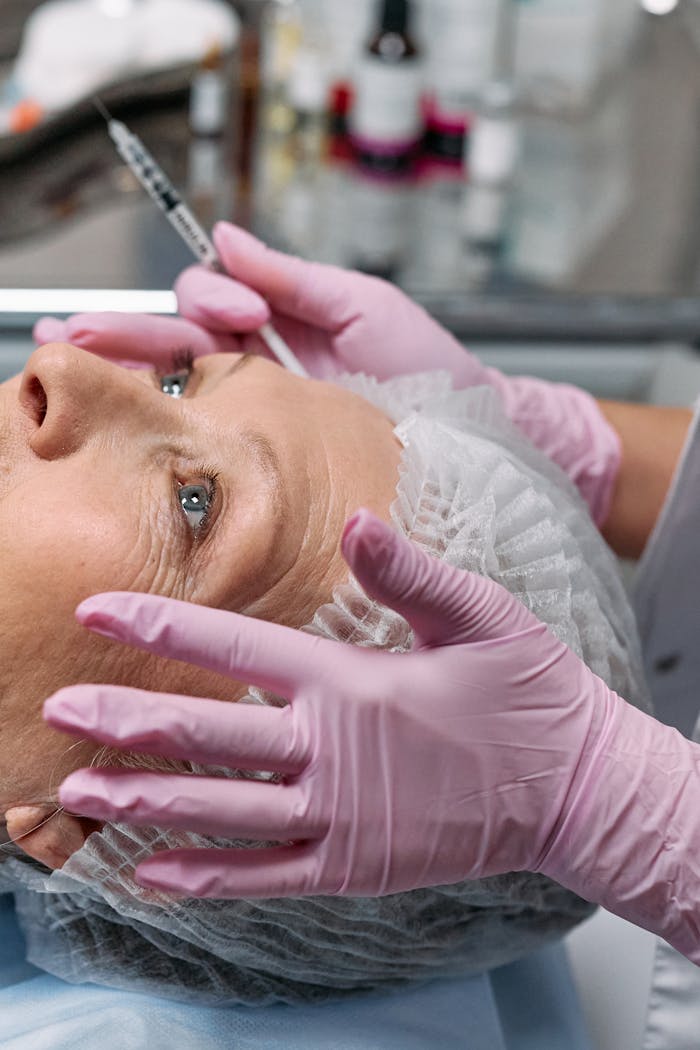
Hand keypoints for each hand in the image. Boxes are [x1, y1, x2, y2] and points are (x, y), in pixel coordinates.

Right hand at [33, 223, 619, 522]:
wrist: (470, 450)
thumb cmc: (430, 375)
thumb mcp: (364, 307)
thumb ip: (292, 275)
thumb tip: (220, 230)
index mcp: (281, 331)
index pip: (214, 307)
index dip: (208, 302)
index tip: (240, 313)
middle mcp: (261, 376)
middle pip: (178, 349)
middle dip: (126, 335)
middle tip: (77, 333)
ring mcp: (261, 421)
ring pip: (179, 391)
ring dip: (124, 373)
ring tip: (74, 360)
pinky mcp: (267, 465)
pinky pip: (206, 440)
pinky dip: (160, 424)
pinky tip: (121, 417)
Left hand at [44, 510, 606, 898]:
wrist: (576, 791)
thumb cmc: (530, 696)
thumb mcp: (484, 616)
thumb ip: (410, 573)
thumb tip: (354, 523)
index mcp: (354, 684)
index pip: (235, 647)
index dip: (161, 626)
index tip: (97, 612)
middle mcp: (333, 754)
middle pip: (207, 736)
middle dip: (124, 721)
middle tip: (55, 711)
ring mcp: (339, 819)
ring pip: (221, 812)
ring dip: (145, 800)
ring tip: (77, 790)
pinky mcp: (354, 866)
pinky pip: (265, 878)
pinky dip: (206, 877)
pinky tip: (152, 872)